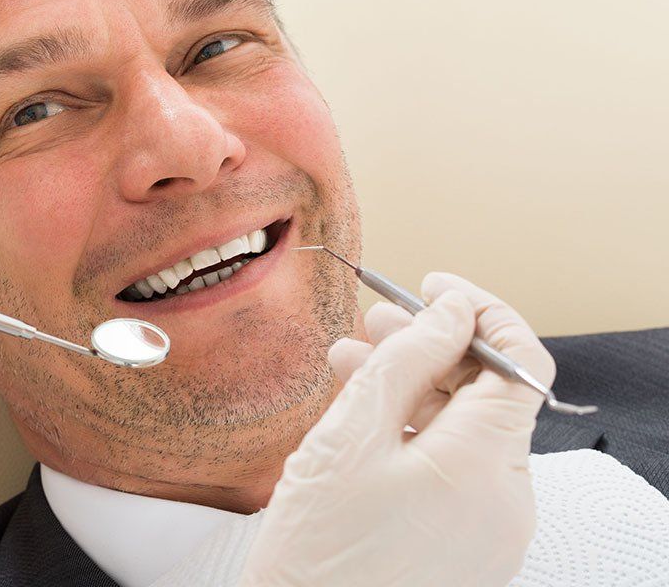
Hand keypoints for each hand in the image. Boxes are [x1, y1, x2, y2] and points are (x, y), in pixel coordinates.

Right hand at [239, 273, 554, 586]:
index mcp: (484, 466)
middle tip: (376, 320)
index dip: (480, 312)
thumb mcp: (350, 435)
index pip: (520, 362)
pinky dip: (418, 433)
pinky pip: (457, 470)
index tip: (434, 290)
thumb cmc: (317, 548)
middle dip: (435, 347)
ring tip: (352, 362)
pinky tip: (365, 417)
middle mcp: (506, 500)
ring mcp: (492, 528)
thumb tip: (451, 312)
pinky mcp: (470, 546)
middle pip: (490, 395)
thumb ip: (407, 360)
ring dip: (417, 388)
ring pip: (468, 431)